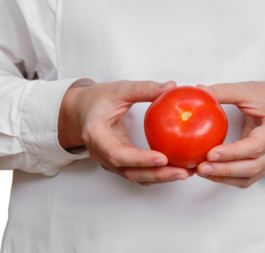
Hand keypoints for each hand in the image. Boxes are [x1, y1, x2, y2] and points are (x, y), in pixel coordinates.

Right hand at [58, 80, 195, 185]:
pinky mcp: (118, 163)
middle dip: (157, 175)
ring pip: (134, 176)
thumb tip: (170, 86)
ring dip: (160, 178)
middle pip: (129, 172)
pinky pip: (137, 173)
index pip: (117, 153)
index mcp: (96, 134)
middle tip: (183, 172)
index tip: (163, 157)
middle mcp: (100, 153)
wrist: (79, 111)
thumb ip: (143, 88)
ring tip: (185, 173)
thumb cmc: (97, 99)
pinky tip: (176, 169)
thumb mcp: (119, 89)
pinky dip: (156, 174)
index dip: (140, 159)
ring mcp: (108, 161)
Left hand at [193, 81, 264, 188]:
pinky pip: (246, 178)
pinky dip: (227, 179)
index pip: (257, 145)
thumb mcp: (248, 89)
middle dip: (225, 169)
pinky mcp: (262, 164)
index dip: (234, 152)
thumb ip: (224, 91)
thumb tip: (199, 90)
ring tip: (200, 170)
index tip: (211, 153)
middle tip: (201, 167)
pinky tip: (209, 172)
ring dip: (224, 177)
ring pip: (249, 176)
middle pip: (253, 166)